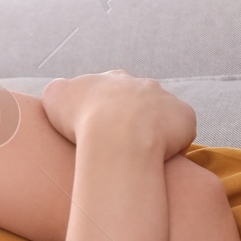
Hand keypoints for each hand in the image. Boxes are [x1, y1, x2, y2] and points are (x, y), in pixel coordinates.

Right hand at [41, 69, 195, 160]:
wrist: (116, 136)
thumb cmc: (81, 119)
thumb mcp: (55, 97)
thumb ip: (60, 91)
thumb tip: (63, 93)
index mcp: (113, 79)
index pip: (111, 90)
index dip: (105, 109)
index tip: (99, 128)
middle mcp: (142, 84)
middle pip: (140, 100)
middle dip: (133, 118)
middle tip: (122, 144)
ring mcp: (166, 100)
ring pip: (163, 116)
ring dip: (156, 131)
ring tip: (143, 156)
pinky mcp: (185, 118)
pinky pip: (182, 131)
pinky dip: (174, 144)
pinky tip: (160, 160)